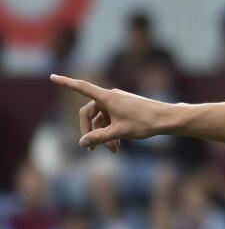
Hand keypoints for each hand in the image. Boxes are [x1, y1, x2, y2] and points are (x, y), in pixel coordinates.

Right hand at [50, 74, 177, 152]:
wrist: (168, 119)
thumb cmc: (145, 123)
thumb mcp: (120, 132)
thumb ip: (99, 138)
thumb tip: (82, 143)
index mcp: (107, 97)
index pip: (81, 87)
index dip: (66, 83)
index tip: (52, 77)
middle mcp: (111, 97)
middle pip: (90, 113)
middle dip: (90, 131)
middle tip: (92, 149)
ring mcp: (119, 102)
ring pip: (102, 119)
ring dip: (104, 135)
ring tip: (113, 151)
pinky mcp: (126, 108)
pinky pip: (112, 119)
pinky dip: (112, 131)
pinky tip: (118, 146)